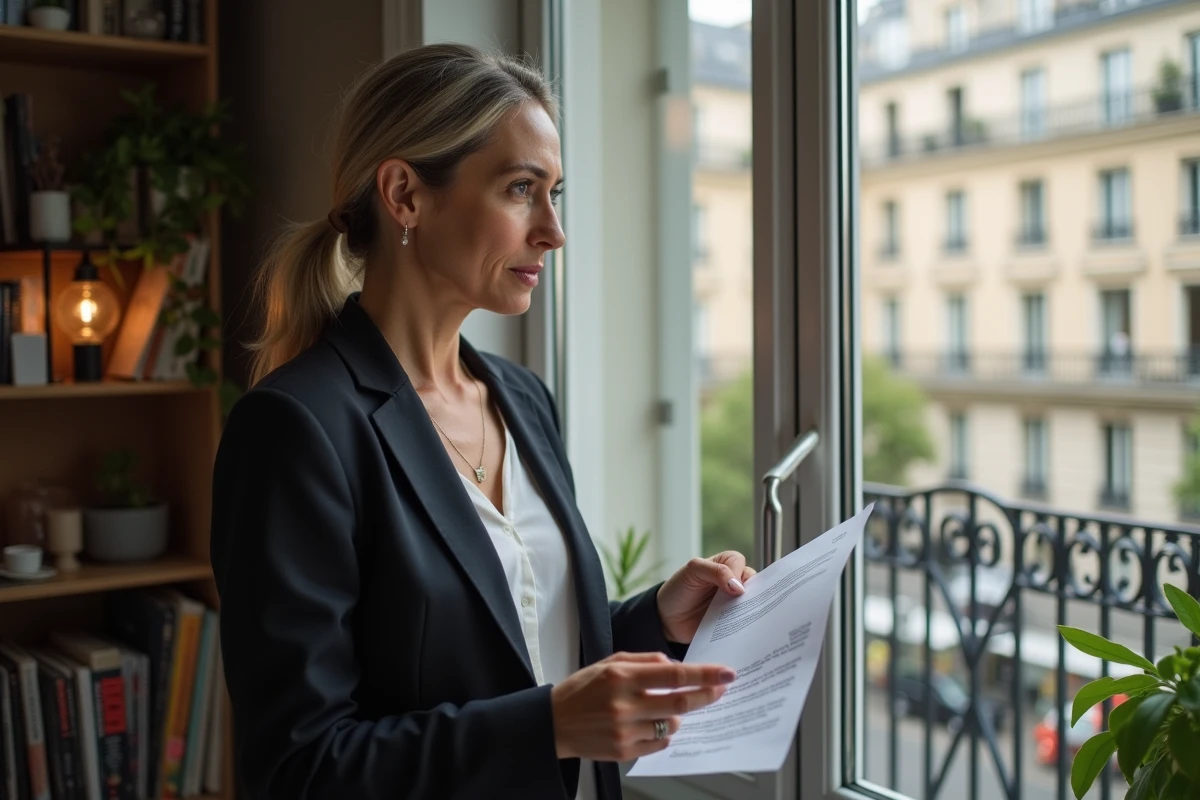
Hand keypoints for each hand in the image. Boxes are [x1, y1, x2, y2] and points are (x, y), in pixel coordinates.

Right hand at [550, 652, 735, 761]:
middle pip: (681, 702)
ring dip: (677, 715)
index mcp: (621, 677)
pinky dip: (663, 733)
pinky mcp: (623, 752)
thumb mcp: (610, 663)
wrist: (554, 722)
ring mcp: (624, 731)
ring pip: (672, 724)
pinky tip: (648, 724)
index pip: (674, 675)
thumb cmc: (583, 689)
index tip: (726, 673)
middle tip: (720, 690)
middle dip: (707, 695)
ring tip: (661, 708)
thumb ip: (645, 660)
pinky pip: (660, 743)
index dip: (705, 674)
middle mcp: (624, 705)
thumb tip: (675, 666)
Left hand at [656, 551, 755, 643]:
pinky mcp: (734, 622)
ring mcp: (735, 603)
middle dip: (755, 595)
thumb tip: (739, 587)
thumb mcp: (693, 571)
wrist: (667, 619)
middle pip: (755, 586)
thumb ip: (716, 571)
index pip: (743, 566)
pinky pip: (746, 624)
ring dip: (752, 613)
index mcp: (727, 564)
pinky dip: (746, 627)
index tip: (736, 590)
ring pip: (754, 606)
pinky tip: (744, 632)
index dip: (741, 576)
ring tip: (748, 621)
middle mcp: (735, 582)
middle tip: (749, 606)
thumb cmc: (679, 589)